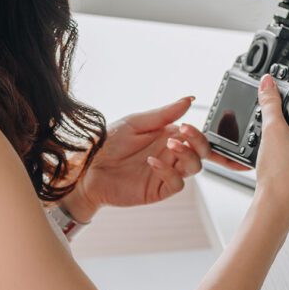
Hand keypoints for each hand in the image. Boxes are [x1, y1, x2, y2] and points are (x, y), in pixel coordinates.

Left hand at [71, 96, 250, 219]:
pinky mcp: (158, 189)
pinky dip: (168, 171)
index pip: (195, 135)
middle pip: (201, 151)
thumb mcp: (135, 122)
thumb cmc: (107, 144)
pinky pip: (176, 183)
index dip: (200, 132)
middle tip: (186, 133)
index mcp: (167, 135)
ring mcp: (166, 172)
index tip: (189, 126)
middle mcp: (170, 154)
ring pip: (194, 167)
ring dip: (187, 155)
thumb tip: (188, 99)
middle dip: (200, 142)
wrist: (87, 168)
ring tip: (171, 144)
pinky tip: (153, 162)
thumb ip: (164, 114)